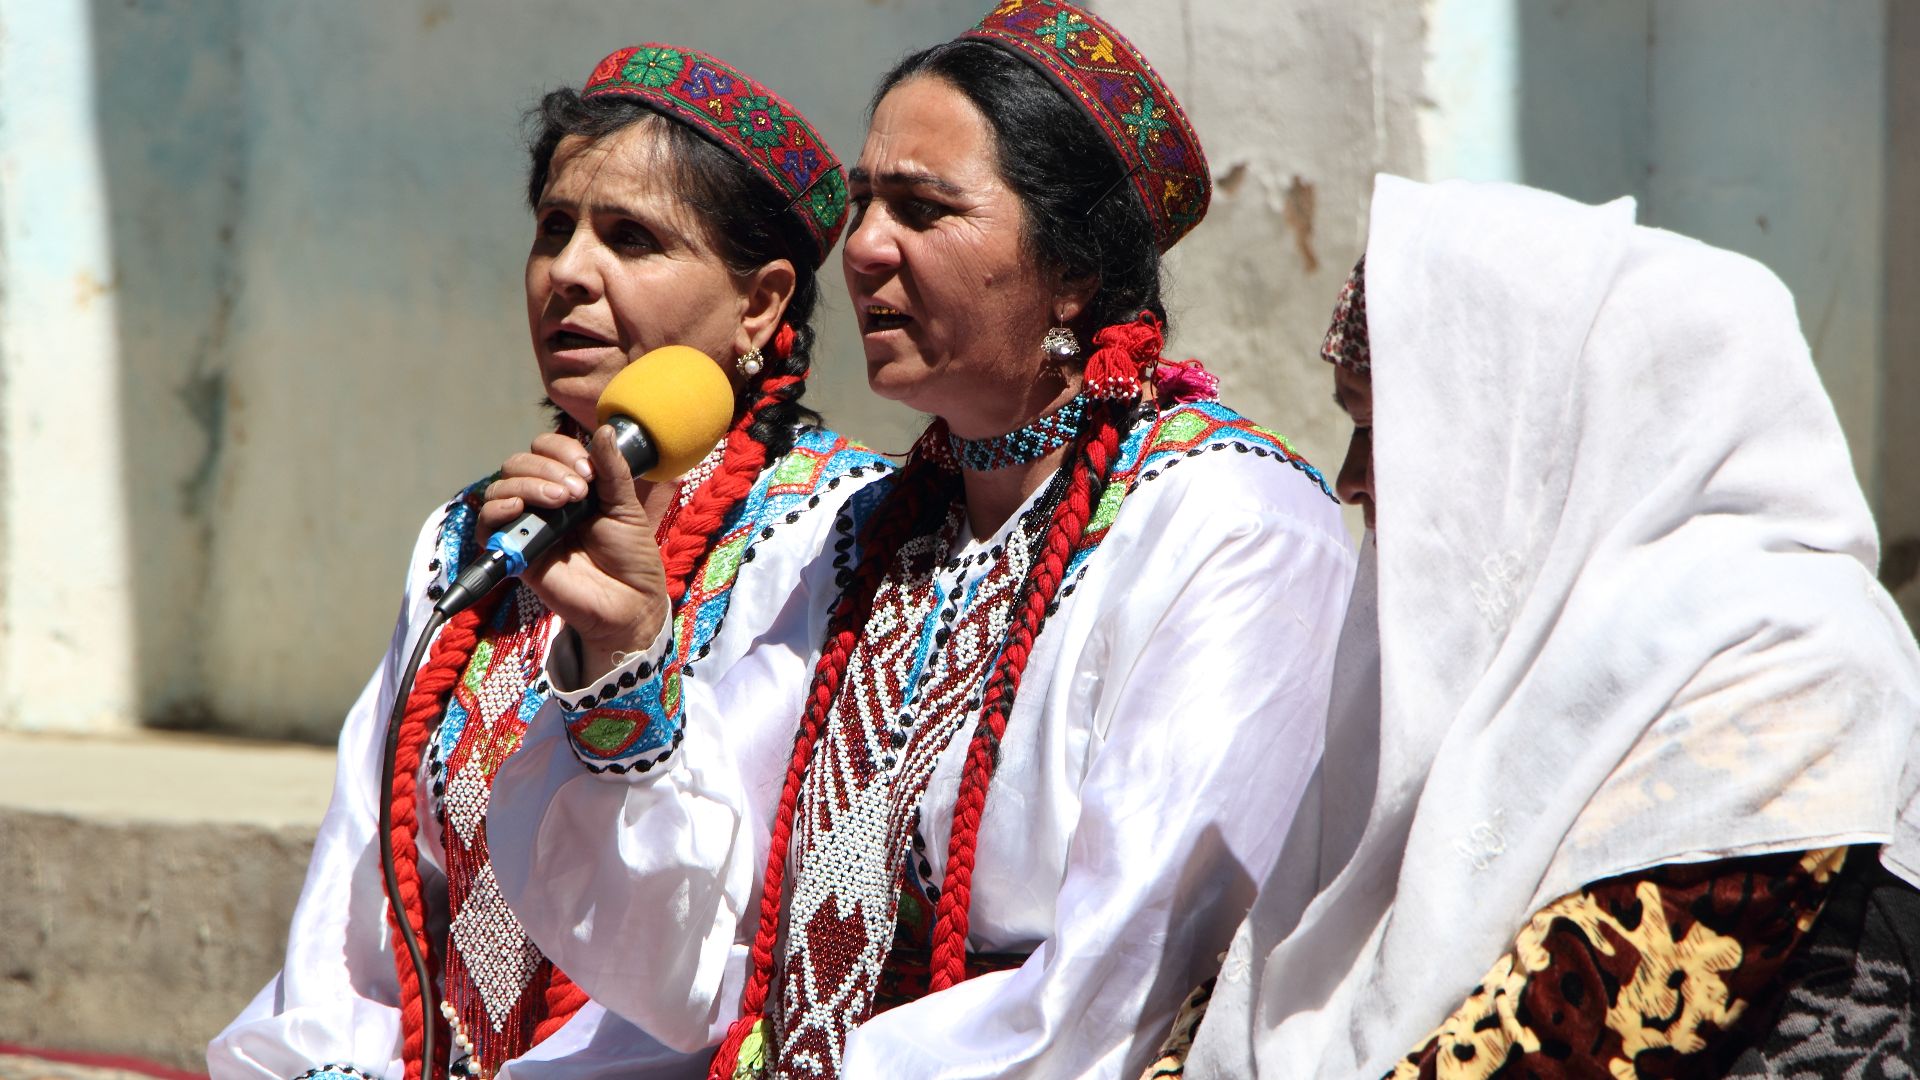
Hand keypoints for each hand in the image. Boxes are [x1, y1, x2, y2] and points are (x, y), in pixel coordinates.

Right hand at [476, 429, 667, 676]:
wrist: (630, 602)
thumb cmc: (631, 555)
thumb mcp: (626, 506)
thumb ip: (612, 470)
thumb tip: (604, 429)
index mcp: (568, 483)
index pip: (545, 448)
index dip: (562, 451)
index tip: (589, 472)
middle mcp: (543, 500)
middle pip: (518, 463)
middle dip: (547, 469)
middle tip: (578, 492)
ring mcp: (527, 524)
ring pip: (501, 488)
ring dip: (528, 485)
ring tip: (561, 503)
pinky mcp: (515, 552)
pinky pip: (487, 525)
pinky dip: (497, 510)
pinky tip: (517, 508)